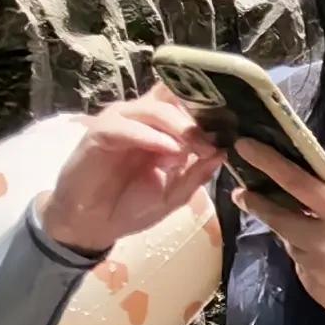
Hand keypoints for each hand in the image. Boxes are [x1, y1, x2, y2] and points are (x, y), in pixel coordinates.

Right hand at [38, 92, 222, 255]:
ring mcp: (119, 123)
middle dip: (198, 118)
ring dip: (178, 126)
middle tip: (215, 139)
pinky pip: (126, 126)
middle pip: (173, 99)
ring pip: (153, 108)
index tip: (233, 125)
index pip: (186, 102)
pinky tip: (168, 151)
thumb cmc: (131, 206)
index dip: (209, 108)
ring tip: (193, 147)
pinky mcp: (98, 134)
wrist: (91, 225)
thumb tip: (223, 153)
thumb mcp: (173, 194)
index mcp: (162, 128)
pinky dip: (150, 136)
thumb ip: (196, 174)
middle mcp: (141, 119)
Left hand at [230, 143, 324, 324]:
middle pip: (277, 217)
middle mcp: (324, 243)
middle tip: (243, 194)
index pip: (299, 184)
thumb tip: (315, 211)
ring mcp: (316, 270)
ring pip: (291, 246)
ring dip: (296, 238)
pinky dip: (311, 264)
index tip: (245, 148)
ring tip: (318, 241)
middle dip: (257, 203)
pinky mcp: (315, 292)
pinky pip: (304, 270)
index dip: (268, 163)